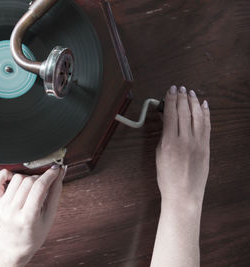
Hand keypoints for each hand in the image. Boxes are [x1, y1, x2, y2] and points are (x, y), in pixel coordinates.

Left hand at [0, 165, 65, 266]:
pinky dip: (7, 174)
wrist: (13, 247)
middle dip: (40, 178)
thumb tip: (60, 173)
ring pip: (17, 178)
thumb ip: (55, 194)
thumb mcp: (49, 217)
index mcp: (28, 218)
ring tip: (32, 188)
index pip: (40, 187)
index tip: (56, 169)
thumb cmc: (33, 235)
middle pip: (29, 181)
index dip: (50, 175)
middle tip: (45, 185)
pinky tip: (15, 179)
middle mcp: (12, 211)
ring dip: (27, 178)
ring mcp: (2, 206)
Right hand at [156, 85, 210, 205]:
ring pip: (197, 116)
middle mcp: (185, 140)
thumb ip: (163, 136)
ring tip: (190, 92)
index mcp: (169, 142)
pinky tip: (203, 105)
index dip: (170, 100)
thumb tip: (165, 120)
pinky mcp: (206, 147)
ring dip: (193, 102)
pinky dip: (206, 114)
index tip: (170, 90)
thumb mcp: (159, 155)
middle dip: (181, 98)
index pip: (170, 114)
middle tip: (180, 88)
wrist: (184, 194)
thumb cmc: (167, 177)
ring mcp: (198, 143)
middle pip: (183, 112)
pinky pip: (207, 126)